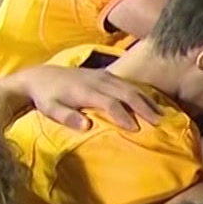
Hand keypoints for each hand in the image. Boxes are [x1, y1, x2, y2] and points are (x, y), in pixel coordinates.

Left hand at [9, 65, 165, 130]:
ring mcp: (103, 76)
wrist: (41, 76)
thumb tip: (86, 126)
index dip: (124, 116)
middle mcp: (98, 81)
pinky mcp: (105, 74)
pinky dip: (141, 93)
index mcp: (85, 91)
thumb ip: (66, 117)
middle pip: (126, 93)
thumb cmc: (46, 97)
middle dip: (144, 108)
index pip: (110, 103)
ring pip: (131, 87)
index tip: (136, 129)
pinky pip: (128, 83)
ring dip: (147, 101)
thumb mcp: (50, 109)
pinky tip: (151, 102)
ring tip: (161, 115)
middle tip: (159, 122)